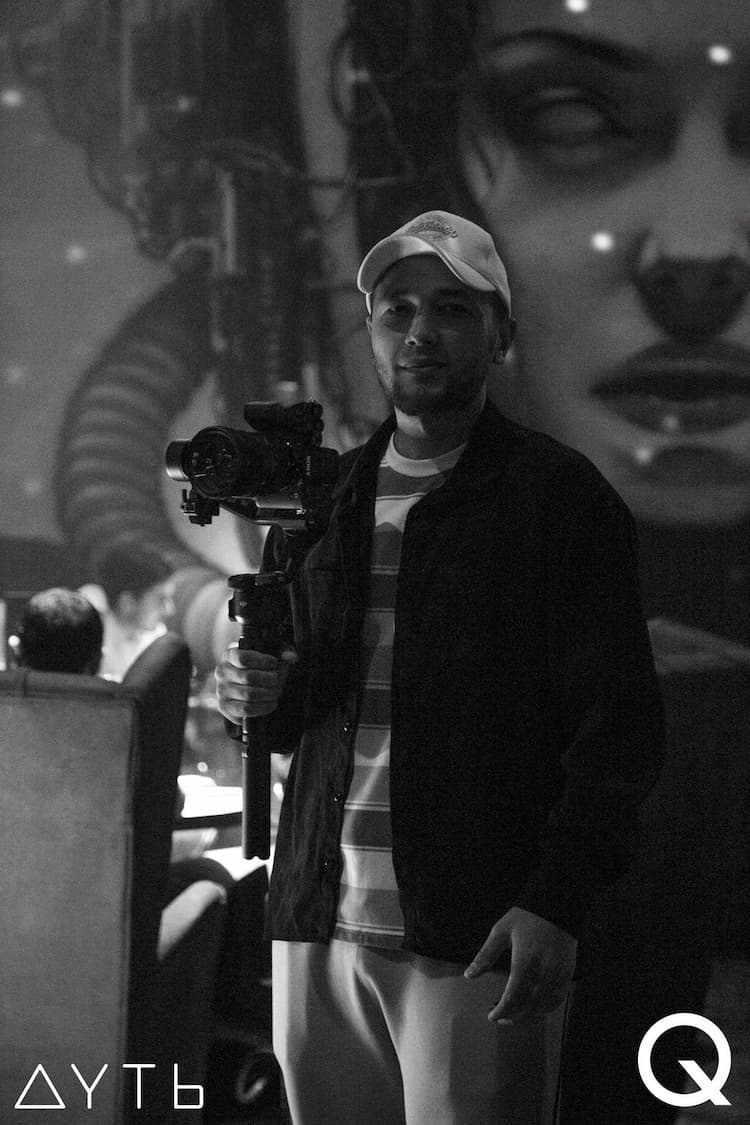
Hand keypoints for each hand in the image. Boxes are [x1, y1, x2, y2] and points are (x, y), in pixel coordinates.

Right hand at [215, 644, 297, 723]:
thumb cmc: (260, 669)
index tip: (274, 664)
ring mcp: (221, 690)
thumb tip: (292, 657)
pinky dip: (263, 707)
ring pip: (249, 694)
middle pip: (249, 677)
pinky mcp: (225, 707)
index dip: (263, 661)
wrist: (247, 688)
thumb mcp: (271, 656)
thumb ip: (283, 652)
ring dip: (268, 694)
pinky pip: (246, 709)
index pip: (243, 658)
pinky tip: (271, 704)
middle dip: (269, 680)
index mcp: (230, 655)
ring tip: (276, 692)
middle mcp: (222, 671)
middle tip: (278, 681)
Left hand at [465, 907, 576, 1023]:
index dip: (502, 1010)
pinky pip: (559, 998)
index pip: (513, 997)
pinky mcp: (569, 972)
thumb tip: (469, 975)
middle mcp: (543, 972)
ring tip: (516, 1014)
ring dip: (529, 1014)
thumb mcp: (500, 932)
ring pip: (544, 1006)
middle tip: (502, 1018)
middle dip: (514, 1016)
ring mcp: (558, 973)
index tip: (492, 1016)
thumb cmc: (525, 917)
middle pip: (529, 1006)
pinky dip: (546, 1007)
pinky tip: (536, 1006)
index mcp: (524, 962)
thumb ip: (485, 956)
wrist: (556, 904)